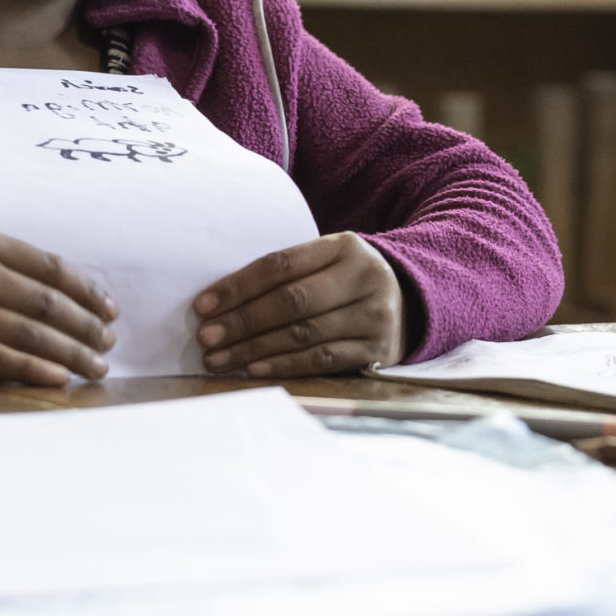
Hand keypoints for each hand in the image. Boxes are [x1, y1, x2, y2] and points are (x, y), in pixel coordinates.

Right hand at [0, 227, 117, 385]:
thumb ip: (9, 265)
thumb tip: (71, 296)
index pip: (49, 266)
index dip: (86, 291)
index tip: (110, 310)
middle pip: (45, 302)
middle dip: (84, 326)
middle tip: (108, 343)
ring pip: (28, 332)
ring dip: (69, 352)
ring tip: (95, 366)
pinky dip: (34, 369)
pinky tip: (59, 378)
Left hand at [194, 232, 408, 377]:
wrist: (412, 301)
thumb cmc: (348, 280)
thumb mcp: (329, 261)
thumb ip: (288, 273)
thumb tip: (221, 301)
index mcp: (345, 246)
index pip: (282, 265)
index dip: (239, 286)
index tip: (203, 305)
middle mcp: (364, 277)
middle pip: (292, 301)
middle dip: (242, 321)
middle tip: (206, 336)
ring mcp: (374, 315)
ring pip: (303, 334)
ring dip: (254, 349)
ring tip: (218, 359)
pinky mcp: (378, 351)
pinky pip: (322, 361)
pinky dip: (283, 366)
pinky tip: (254, 370)